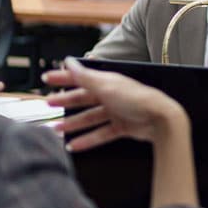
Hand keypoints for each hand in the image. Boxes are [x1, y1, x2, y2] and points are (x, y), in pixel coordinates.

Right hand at [44, 58, 187, 152]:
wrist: (161, 120)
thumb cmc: (138, 99)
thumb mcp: (108, 87)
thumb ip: (86, 77)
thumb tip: (69, 62)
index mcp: (109, 82)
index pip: (82, 78)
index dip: (64, 78)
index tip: (47, 79)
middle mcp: (112, 95)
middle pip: (84, 98)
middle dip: (66, 101)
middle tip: (48, 105)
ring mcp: (117, 111)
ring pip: (90, 118)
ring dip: (73, 124)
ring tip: (56, 129)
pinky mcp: (123, 126)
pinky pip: (101, 133)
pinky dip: (87, 139)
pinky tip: (74, 145)